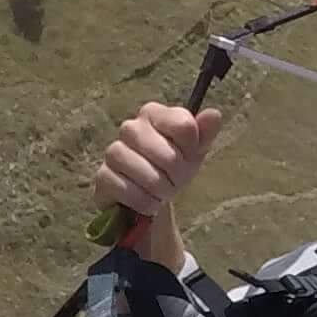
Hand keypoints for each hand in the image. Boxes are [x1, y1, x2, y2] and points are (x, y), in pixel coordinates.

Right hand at [89, 101, 220, 269]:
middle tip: (175, 181)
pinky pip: (127, 190)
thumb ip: (205, 131)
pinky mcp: (102, 176)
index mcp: (154, 113)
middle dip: (177, 176)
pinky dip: (143, 202)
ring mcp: (113, 151)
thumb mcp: (194, 150)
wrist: (149, 195)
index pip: (184, 126)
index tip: (187, 156)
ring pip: (147, 174)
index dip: (191, 149)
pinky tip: (148, 203)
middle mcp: (131, 127)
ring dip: (160, 190)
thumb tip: (214, 114)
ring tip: (161, 193)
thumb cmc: (173, 166)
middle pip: (168, 155)